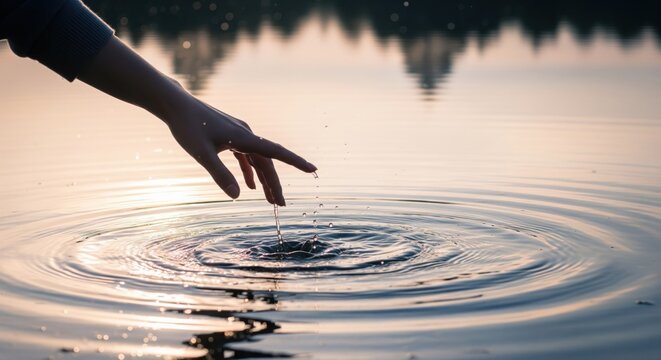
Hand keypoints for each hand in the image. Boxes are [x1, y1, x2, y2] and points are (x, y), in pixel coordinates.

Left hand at [77, 36, 315, 204]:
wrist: (175, 105)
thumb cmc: (187, 127)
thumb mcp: (201, 154)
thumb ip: (220, 175)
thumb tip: (238, 196)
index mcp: (245, 138)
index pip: (277, 153)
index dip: (296, 162)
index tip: (313, 169)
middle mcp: (247, 135)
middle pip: (267, 163)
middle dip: (274, 185)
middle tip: (280, 206)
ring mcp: (239, 135)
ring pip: (258, 161)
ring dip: (264, 180)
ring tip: (269, 201)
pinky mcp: (230, 136)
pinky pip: (247, 156)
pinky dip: (250, 171)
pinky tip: (250, 186)